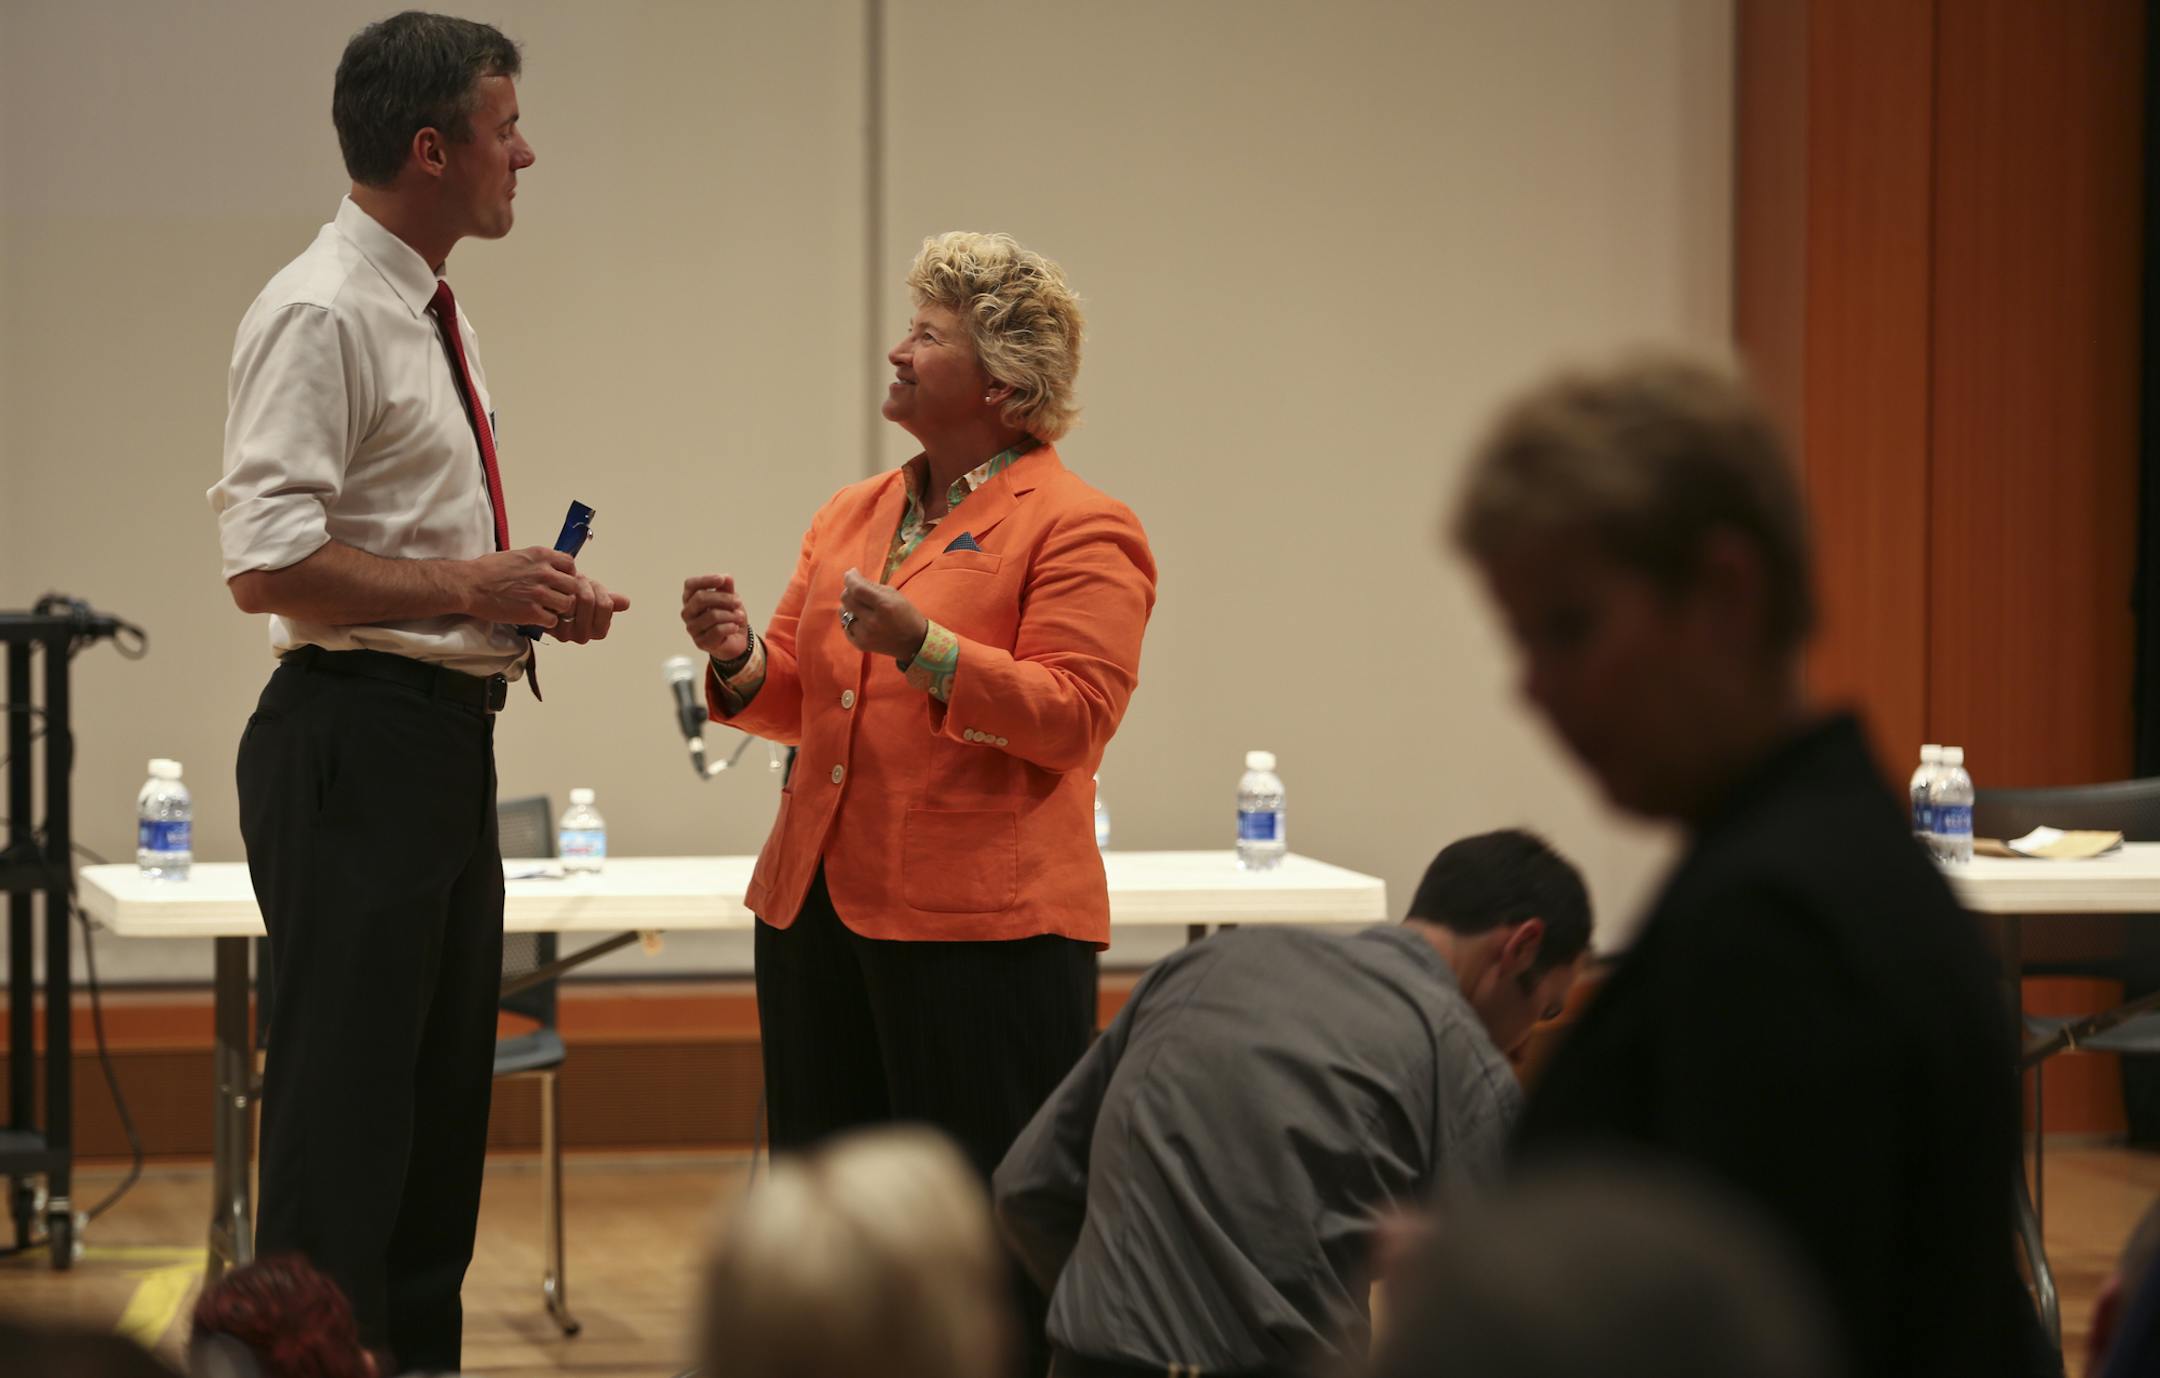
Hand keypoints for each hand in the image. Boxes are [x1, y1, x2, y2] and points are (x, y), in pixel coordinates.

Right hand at [462, 547, 580, 627]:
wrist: (469, 585)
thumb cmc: (487, 569)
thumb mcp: (517, 555)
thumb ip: (537, 562)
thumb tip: (550, 568)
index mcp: (541, 556)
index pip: (570, 564)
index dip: (568, 574)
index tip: (560, 581)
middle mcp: (544, 572)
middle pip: (574, 586)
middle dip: (566, 593)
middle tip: (555, 598)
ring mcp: (539, 593)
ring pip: (567, 605)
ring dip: (559, 609)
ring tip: (546, 609)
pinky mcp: (532, 612)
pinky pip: (553, 621)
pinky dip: (547, 622)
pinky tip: (537, 618)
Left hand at [549, 575, 630, 643]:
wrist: (551, 604)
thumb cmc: (577, 599)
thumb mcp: (596, 598)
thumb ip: (610, 601)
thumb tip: (626, 602)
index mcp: (599, 631)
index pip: (605, 606)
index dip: (601, 592)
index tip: (595, 586)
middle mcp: (583, 636)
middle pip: (588, 602)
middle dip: (586, 586)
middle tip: (581, 578)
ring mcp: (565, 633)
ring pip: (572, 602)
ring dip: (571, 587)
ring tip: (570, 582)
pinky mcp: (549, 627)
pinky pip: (556, 604)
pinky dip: (558, 594)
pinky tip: (558, 589)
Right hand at [682, 574, 750, 660]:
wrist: (735, 640)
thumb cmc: (728, 616)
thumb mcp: (730, 599)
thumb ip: (727, 588)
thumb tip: (727, 578)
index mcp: (690, 599)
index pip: (691, 585)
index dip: (705, 580)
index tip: (722, 579)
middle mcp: (687, 613)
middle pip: (701, 598)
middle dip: (724, 598)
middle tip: (738, 601)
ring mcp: (692, 628)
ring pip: (712, 615)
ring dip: (731, 615)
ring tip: (740, 616)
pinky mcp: (701, 642)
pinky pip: (717, 630)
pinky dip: (730, 627)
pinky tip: (735, 627)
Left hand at [839, 567, 928, 659]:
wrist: (913, 642)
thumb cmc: (905, 614)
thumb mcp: (894, 595)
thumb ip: (872, 586)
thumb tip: (852, 577)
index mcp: (884, 605)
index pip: (858, 589)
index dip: (850, 578)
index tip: (851, 573)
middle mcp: (872, 621)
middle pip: (847, 599)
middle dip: (849, 590)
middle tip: (858, 589)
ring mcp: (865, 635)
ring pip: (843, 612)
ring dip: (849, 606)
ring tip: (862, 607)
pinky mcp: (860, 644)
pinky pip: (845, 626)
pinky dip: (852, 619)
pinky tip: (862, 620)